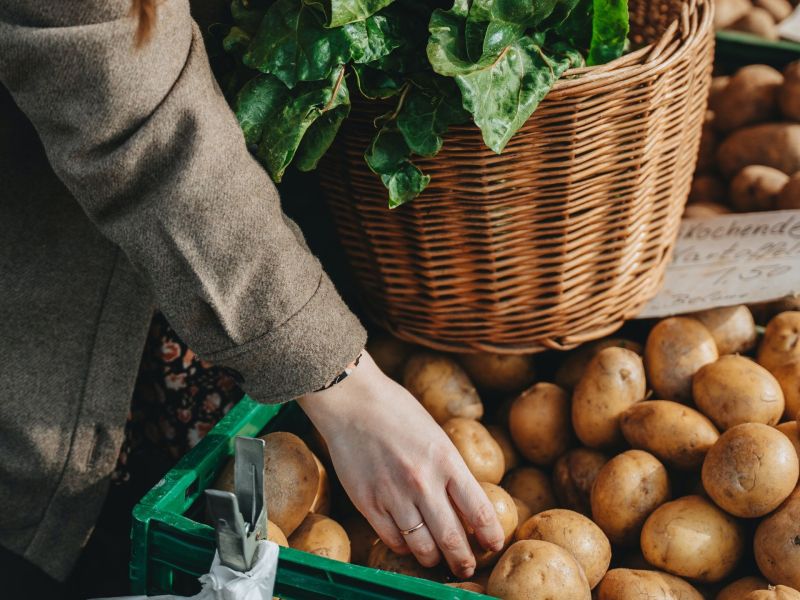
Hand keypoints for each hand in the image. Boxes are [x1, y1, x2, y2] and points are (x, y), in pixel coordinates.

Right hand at [297, 351, 503, 578]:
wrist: (352, 402)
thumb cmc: (397, 412)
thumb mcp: (436, 436)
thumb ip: (451, 470)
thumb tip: (466, 505)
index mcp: (446, 461)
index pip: (480, 510)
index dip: (491, 536)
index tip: (493, 545)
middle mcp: (423, 482)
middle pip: (452, 538)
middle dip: (464, 560)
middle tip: (467, 568)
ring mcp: (393, 495)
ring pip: (422, 547)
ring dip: (433, 559)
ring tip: (437, 560)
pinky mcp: (368, 503)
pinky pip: (393, 540)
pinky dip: (404, 547)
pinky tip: (408, 542)